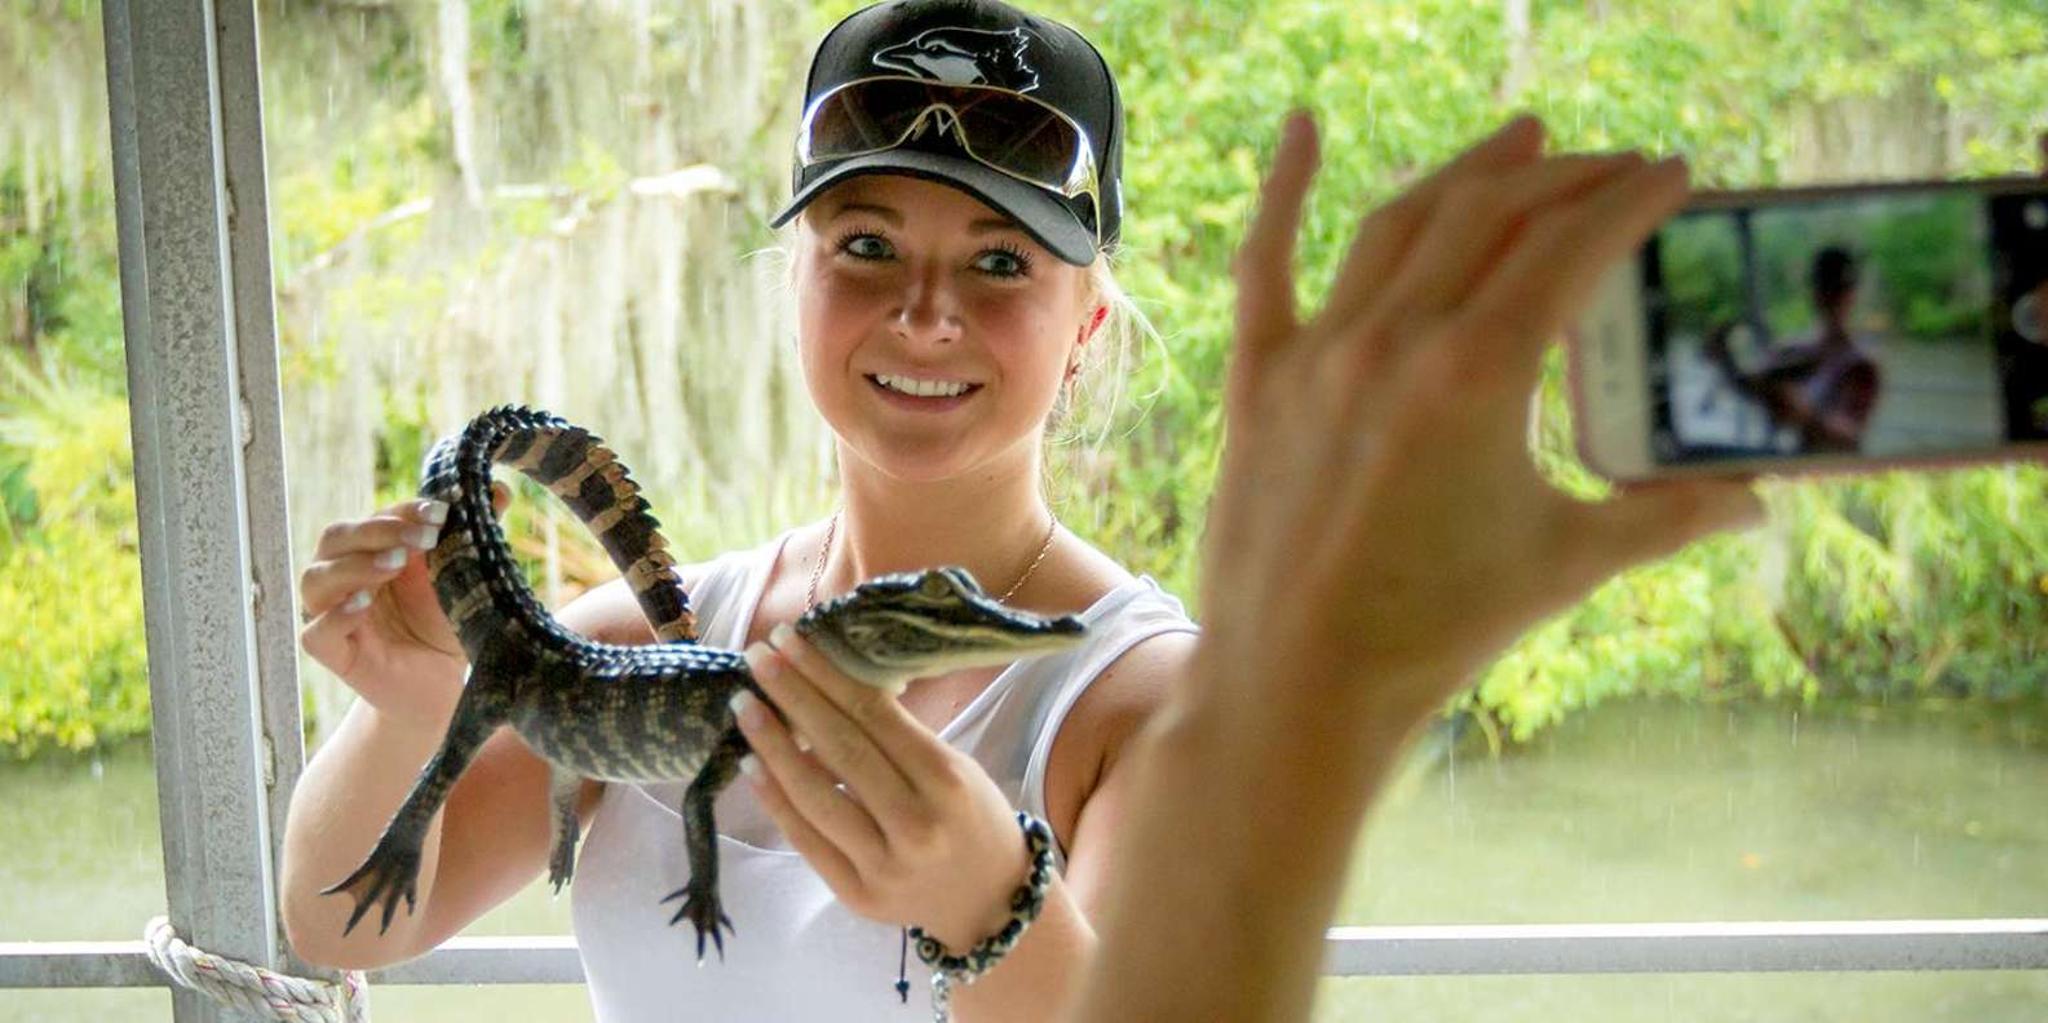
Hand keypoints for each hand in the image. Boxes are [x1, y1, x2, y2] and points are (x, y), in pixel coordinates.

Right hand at [297, 482, 507, 726]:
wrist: (440, 686)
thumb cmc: (444, 623)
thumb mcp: (464, 577)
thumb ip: (475, 533)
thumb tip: (501, 488)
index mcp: (371, 550)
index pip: (375, 517)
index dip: (403, 510)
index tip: (441, 512)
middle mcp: (343, 575)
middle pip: (336, 538)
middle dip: (378, 532)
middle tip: (423, 538)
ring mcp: (331, 613)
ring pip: (317, 578)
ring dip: (355, 566)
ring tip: (395, 564)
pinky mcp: (331, 652)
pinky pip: (315, 631)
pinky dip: (336, 615)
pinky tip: (363, 604)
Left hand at [734, 625, 1029, 949]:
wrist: (990, 900)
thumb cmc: (973, 818)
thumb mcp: (955, 768)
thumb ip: (899, 737)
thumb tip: (829, 689)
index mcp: (946, 780)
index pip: (874, 716)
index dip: (827, 675)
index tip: (790, 641)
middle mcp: (915, 824)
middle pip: (842, 749)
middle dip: (794, 697)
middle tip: (758, 657)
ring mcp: (883, 864)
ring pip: (816, 796)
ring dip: (773, 746)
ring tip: (744, 706)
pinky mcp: (858, 895)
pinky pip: (807, 840)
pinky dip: (776, 800)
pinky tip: (752, 764)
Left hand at [1199, 113, 1763, 724]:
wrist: (1301, 683)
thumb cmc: (1436, 629)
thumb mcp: (1564, 563)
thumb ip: (1664, 517)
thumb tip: (1755, 501)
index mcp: (1479, 373)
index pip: (1571, 248)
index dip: (1630, 200)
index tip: (1672, 174)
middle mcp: (1395, 341)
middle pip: (1492, 218)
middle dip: (1565, 179)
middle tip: (1615, 168)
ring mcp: (1319, 353)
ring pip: (1398, 224)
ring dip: (1467, 174)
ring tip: (1522, 145)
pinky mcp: (1261, 380)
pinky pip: (1265, 264)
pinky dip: (1282, 189)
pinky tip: (1303, 125)